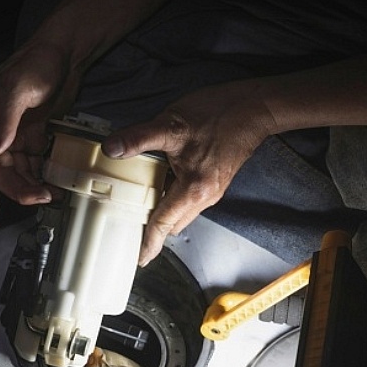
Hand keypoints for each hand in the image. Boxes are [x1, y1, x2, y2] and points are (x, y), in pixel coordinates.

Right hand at [0, 41, 81, 215]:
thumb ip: (5, 120)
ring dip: (32, 185)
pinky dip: (42, 174)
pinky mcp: (31, 135)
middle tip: (42, 196)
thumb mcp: (18, 88)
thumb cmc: (37, 62)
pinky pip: (32, 163)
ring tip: (53, 192)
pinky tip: (55, 180)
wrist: (63, 52)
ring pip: (17, 172)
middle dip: (18, 189)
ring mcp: (13, 133)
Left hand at [102, 79, 276, 265]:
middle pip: (174, 223)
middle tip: (130, 223)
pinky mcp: (215, 181)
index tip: (140, 259)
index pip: (164, 223)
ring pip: (182, 212)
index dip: (149, 242)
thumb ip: (139, 138)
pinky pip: (190, 199)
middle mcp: (205, 196)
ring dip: (164, 210)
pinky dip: (174, 197)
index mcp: (194, 188)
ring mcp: (213, 190)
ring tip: (142, 200)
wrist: (254, 108)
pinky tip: (163, 179)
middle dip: (154, 227)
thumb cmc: (220, 114)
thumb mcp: (171, 124)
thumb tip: (112, 148)